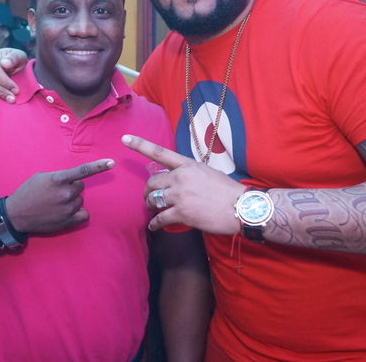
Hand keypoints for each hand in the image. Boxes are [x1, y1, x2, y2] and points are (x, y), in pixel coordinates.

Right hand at [6, 159, 114, 233]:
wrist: (17, 214)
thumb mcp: (42, 177)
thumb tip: (71, 179)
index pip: (83, 171)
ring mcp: (68, 208)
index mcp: (59, 179)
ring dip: (72, 200)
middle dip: (71, 187)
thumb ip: (59, 177)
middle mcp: (66, 193)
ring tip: (56, 204)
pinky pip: (84, 214)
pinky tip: (67, 212)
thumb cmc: (28, 192)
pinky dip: (78, 212)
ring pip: (80, 199)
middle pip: (80, 186)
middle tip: (57, 192)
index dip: (99, 166)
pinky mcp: (68, 221)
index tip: (112, 163)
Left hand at [122, 135, 244, 233]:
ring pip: (153, 200)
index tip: (124, 139)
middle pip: (152, 182)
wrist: (241, 207)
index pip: (159, 153)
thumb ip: (189, 173)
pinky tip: (154, 227)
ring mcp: (180, 195)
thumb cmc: (227, 191)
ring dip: (150, 206)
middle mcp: (180, 178)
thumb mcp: (207, 172)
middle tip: (148, 198)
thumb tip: (178, 178)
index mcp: (187, 165)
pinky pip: (160, 218)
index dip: (139, 145)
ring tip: (152, 211)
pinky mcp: (182, 213)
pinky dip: (155, 224)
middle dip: (147, 191)